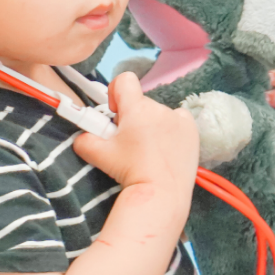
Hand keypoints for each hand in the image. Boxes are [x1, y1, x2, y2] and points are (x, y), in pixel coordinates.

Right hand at [74, 73, 198, 206]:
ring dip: (152, 125)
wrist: (161, 194)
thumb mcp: (99, 155)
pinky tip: (166, 148)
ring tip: (149, 151)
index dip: (116, 92)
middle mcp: (160, 109)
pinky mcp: (192, 130)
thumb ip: (85, 140)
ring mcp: (179, 119)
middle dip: (133, 117)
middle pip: (141, 102)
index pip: (124, 80)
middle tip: (129, 142)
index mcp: (137, 109)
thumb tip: (82, 136)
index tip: (116, 112)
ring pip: (159, 113)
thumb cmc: (130, 172)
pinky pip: (178, 120)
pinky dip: (171, 129)